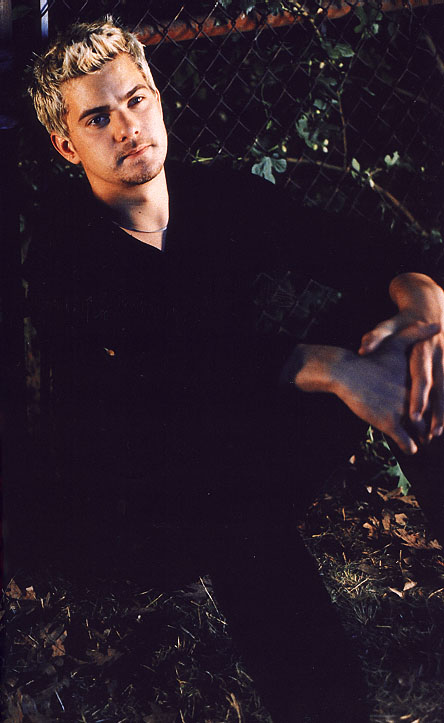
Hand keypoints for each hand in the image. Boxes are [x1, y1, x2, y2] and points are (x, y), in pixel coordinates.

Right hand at [335, 321, 439, 453]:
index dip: (439, 404)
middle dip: (434, 422)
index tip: (440, 412)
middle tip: (436, 430)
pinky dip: (409, 445)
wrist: (346, 372)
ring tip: (426, 440)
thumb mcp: (395, 342)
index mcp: (419, 378)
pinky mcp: (389, 421)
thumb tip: (439, 324)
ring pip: (420, 428)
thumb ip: (417, 333)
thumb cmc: (370, 358)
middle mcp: (414, 394)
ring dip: (424, 435)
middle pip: (430, 412)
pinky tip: (412, 449)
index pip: (437, 394)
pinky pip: (404, 439)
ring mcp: (402, 409)